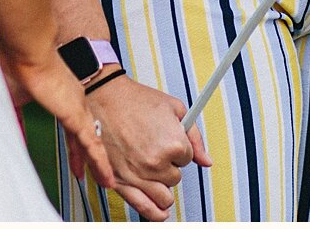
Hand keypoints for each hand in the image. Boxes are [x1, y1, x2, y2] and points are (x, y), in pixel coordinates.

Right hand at [0, 46, 115, 196]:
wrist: (27, 49)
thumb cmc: (14, 64)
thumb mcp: (8, 95)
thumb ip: (9, 115)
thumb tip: (3, 134)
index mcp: (57, 93)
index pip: (67, 122)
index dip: (67, 137)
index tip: (70, 149)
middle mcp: (72, 100)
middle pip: (81, 134)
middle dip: (83, 154)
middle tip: (84, 170)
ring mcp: (77, 108)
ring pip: (92, 143)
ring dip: (98, 164)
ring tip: (105, 181)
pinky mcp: (77, 116)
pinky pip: (93, 146)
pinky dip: (101, 164)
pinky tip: (107, 179)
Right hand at [67, 73, 208, 221]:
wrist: (103, 97)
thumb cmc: (134, 100)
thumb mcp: (174, 107)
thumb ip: (195, 136)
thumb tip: (206, 161)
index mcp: (174, 144)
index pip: (187, 159)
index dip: (178, 148)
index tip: (166, 138)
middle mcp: (157, 163)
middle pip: (175, 178)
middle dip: (169, 166)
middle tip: (155, 148)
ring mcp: (138, 175)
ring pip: (164, 196)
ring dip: (162, 187)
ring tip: (156, 175)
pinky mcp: (120, 182)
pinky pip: (143, 207)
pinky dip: (155, 213)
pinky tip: (160, 212)